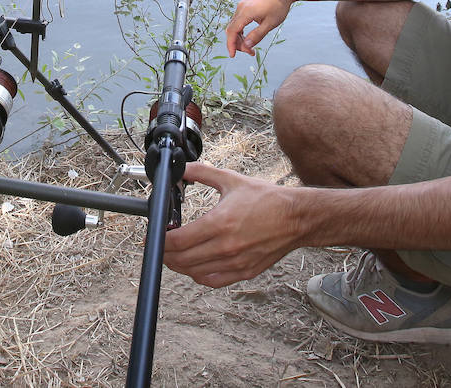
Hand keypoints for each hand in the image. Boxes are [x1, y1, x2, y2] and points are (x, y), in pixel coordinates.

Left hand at [163, 162, 302, 287]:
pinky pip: (213, 280)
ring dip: (179, 266)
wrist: (296, 217)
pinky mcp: (245, 272)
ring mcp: (235, 262)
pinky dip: (199, 276)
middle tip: (160, 245)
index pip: (178, 241)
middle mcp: (226, 247)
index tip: (153, 236)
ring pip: (194, 273)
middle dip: (165, 254)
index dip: (160, 241)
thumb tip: (181, 169)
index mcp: (219, 223)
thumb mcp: (231, 180)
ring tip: (174, 254)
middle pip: (182, 260)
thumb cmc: (267, 199)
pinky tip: (195, 266)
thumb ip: (202, 173)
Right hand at [224, 0, 293, 56]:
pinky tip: (247, 37)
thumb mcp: (270, 24)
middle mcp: (240, 8)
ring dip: (239, 38)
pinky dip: (240, 30)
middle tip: (250, 52)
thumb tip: (245, 47)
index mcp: (246, 12)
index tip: (232, 56)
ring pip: (234, 25)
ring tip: (251, 47)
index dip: (231, 45)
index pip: (232, 31)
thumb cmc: (279, 6)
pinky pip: (238, 20)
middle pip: (231, 29)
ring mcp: (242, 5)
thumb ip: (257, 36)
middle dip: (237, 43)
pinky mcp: (244, 5)